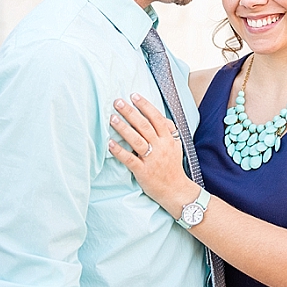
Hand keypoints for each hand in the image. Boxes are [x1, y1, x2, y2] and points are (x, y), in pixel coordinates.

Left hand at [108, 93, 198, 214]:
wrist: (176, 190)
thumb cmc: (173, 167)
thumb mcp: (176, 147)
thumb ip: (169, 132)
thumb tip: (162, 119)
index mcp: (169, 139)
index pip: (157, 118)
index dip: (145, 106)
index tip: (134, 96)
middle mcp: (161, 147)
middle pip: (144, 126)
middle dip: (130, 112)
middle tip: (118, 102)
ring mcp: (152, 159)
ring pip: (136, 140)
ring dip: (123, 128)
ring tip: (112, 118)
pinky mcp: (143, 171)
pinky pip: (129, 159)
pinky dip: (119, 151)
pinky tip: (110, 143)